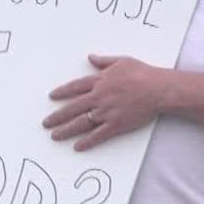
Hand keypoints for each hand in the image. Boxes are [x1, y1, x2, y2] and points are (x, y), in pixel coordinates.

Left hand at [43, 54, 170, 150]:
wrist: (158, 89)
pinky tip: (77, 146)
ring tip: (55, 136)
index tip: (51, 97)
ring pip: (81, 123)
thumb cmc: (143, 73)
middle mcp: (99, 97)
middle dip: (57, 116)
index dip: (62, 92)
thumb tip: (90, 57)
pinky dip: (87, 141)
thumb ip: (103, 61)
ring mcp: (106, 112)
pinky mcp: (116, 125)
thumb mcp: (121, 61)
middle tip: (45, 123)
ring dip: (66, 130)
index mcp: (99, 81)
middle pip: (73, 108)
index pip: (75, 88)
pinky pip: (98, 135)